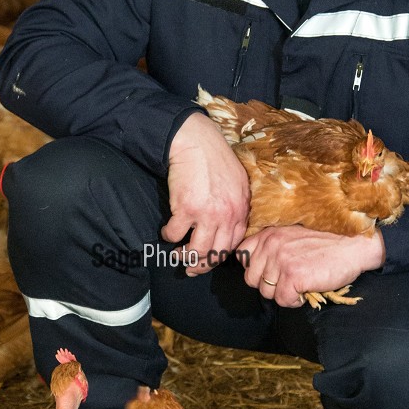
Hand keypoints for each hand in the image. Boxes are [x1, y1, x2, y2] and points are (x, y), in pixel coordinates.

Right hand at [162, 112, 250, 274]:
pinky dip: (168, 236)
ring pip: (196, 251)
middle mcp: (227, 215)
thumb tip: (229, 224)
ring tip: (178, 255)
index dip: (219, 255)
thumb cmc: (215, 158)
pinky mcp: (185, 209)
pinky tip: (167, 232)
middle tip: (192, 267)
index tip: (209, 259)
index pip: (233, 244)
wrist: (196, 141)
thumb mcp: (238, 182)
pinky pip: (174, 234)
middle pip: (216, 253)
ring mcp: (207, 214)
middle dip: (202, 265)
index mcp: (241, 209)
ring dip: (185, 257)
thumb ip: (237, 205)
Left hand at [238, 225, 385, 305]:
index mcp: (268, 234)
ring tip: (301, 283)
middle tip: (290, 280)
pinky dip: (295, 301)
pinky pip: (282, 300)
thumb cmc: (326, 243)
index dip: (255, 268)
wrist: (354, 246)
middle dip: (269, 284)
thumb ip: (272, 246)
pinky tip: (306, 291)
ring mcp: (281, 260)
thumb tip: (255, 267)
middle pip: (251, 279)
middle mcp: (271, 245)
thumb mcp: (292, 235)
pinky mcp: (293, 276)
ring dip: (283, 293)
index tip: (270, 271)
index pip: (242, 256)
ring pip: (266, 292)